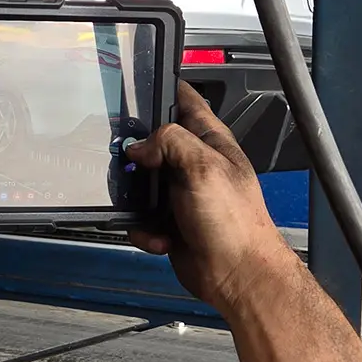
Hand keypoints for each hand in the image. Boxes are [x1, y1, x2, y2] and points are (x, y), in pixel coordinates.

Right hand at [127, 81, 300, 312]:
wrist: (237, 275)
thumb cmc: (232, 219)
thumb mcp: (202, 167)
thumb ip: (169, 142)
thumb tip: (138, 148)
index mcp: (210, 142)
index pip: (185, 102)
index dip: (162, 89)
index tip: (135, 85)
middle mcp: (194, 165)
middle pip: (153, 142)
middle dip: (135, 152)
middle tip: (124, 159)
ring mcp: (180, 195)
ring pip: (140, 183)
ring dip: (136, 199)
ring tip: (144, 208)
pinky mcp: (168, 223)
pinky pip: (140, 218)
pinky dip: (144, 230)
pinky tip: (160, 238)